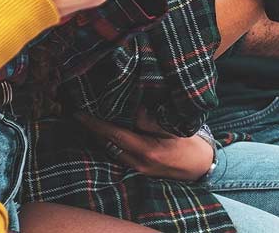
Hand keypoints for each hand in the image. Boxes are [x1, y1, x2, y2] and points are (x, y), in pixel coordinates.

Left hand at [75, 113, 213, 181]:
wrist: (200, 167)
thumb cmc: (189, 145)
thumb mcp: (174, 129)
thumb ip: (152, 121)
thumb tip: (135, 109)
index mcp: (146, 150)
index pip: (113, 134)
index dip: (94, 124)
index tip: (78, 113)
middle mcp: (137, 162)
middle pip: (107, 144)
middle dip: (91, 129)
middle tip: (79, 111)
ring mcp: (137, 168)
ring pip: (110, 150)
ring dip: (99, 136)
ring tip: (89, 118)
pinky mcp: (138, 169)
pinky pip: (118, 155)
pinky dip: (110, 142)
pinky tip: (107, 131)